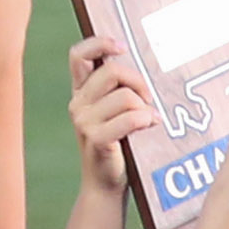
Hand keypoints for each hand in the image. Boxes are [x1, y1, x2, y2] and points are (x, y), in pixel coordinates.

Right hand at [68, 37, 156, 192]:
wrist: (105, 185)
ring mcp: (84, 122)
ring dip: (144, 105)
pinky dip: (145, 119)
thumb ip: (120, 88)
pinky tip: (150, 125)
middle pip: (112, 70)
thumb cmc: (117, 145)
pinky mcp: (96, 139)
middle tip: (149, 97)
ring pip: (125, 95)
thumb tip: (145, 63)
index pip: (78, 55)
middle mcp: (77, 104)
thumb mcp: (114, 111)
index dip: (99, 43)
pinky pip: (130, 118)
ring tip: (150, 118)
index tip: (122, 47)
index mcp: (80, 92)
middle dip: (138, 80)